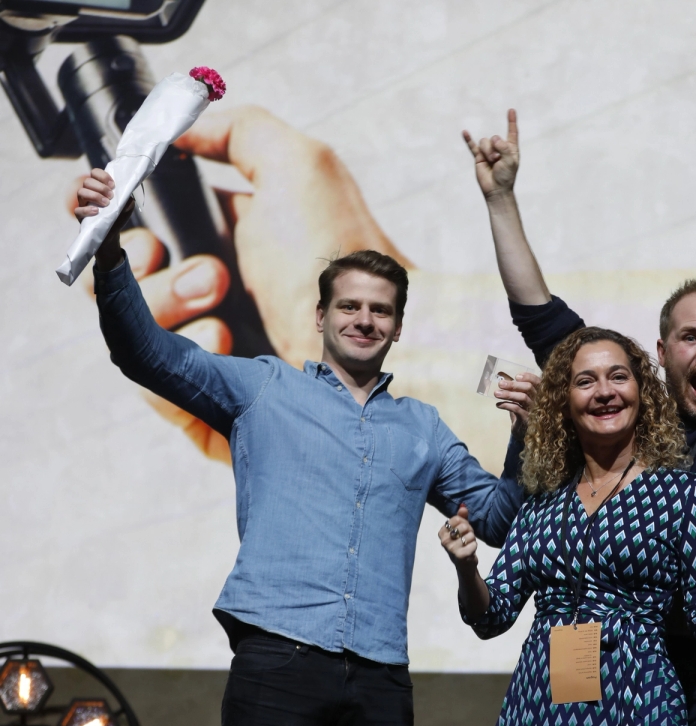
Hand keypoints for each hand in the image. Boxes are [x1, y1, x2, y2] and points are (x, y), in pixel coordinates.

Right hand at [67, 106, 409, 461]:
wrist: (377, 343)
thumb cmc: (345, 260)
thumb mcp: (300, 166)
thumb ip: (238, 131)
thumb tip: (180, 131)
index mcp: (227, 238)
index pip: (134, 223)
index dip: (101, 211)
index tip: (99, 201)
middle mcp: (213, 292)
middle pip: (117, 277)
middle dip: (143, 264)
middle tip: (207, 272)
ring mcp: (210, 350)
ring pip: (131, 329)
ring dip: (166, 308)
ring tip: (223, 306)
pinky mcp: (212, 407)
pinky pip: (154, 388)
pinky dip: (178, 360)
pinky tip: (224, 347)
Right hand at [74, 169, 137, 269]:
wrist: (112, 233)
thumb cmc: (118, 216)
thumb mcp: (126, 207)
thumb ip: (127, 198)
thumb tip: (129, 193)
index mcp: (98, 187)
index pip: (94, 173)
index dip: (102, 176)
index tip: (113, 185)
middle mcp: (88, 192)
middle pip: (87, 181)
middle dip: (100, 187)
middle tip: (111, 196)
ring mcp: (82, 203)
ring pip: (81, 192)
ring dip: (95, 196)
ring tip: (106, 204)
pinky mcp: (79, 215)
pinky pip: (78, 210)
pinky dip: (87, 209)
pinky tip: (96, 211)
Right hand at [438, 503, 477, 568]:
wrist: (465, 562)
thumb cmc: (462, 543)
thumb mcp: (461, 529)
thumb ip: (462, 517)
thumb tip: (463, 506)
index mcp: (442, 532)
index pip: (456, 519)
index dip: (463, 522)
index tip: (462, 530)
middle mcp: (444, 540)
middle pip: (463, 526)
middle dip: (469, 531)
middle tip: (466, 538)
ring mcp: (451, 549)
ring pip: (470, 535)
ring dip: (472, 539)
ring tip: (468, 544)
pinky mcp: (460, 555)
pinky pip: (473, 544)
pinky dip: (474, 546)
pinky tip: (470, 550)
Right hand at [462, 109, 519, 198]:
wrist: (496, 189)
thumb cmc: (506, 177)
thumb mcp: (510, 162)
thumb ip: (504, 148)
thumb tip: (494, 138)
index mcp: (511, 148)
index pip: (512, 132)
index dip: (511, 121)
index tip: (511, 110)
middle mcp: (500, 148)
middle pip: (493, 138)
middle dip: (494, 148)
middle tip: (497, 160)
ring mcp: (488, 152)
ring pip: (484, 142)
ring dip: (487, 151)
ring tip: (491, 162)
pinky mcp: (479, 157)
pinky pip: (472, 146)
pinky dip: (468, 139)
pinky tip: (464, 132)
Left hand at [495, 371, 540, 432]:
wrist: (522, 431)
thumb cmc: (521, 411)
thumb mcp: (520, 399)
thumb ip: (516, 390)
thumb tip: (504, 380)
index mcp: (539, 393)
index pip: (537, 381)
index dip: (528, 377)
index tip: (516, 376)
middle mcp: (539, 400)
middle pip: (529, 388)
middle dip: (513, 385)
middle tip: (500, 384)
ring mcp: (535, 409)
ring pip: (523, 397)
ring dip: (508, 394)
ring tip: (496, 394)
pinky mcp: (528, 418)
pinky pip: (517, 409)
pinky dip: (506, 405)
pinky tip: (498, 405)